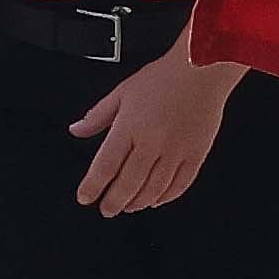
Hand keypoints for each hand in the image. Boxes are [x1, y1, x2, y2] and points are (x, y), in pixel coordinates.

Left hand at [67, 52, 236, 217]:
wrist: (202, 69)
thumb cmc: (165, 77)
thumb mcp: (122, 92)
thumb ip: (98, 115)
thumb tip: (77, 129)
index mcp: (129, 127)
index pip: (104, 167)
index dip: (92, 187)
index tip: (86, 197)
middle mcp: (152, 142)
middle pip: (128, 184)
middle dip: (113, 202)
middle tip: (107, 209)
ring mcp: (175, 150)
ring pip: (153, 189)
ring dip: (138, 203)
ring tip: (129, 207)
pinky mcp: (196, 153)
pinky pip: (180, 184)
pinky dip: (167, 197)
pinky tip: (157, 200)